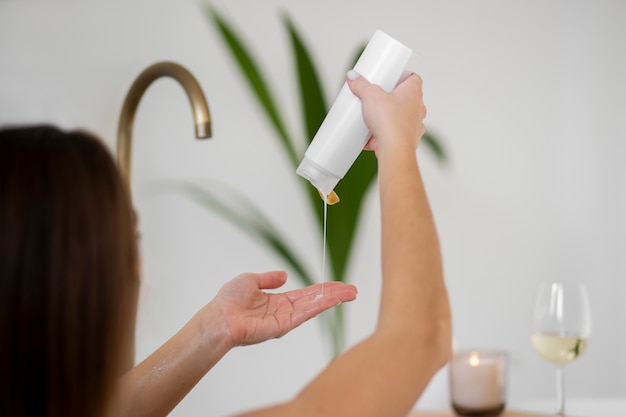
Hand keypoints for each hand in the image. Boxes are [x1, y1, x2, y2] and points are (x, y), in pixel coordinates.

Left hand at [212, 271, 356, 346]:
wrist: (220, 317)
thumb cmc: (229, 301)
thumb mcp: (251, 280)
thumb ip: (269, 278)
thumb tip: (284, 275)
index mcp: (278, 301)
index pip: (306, 294)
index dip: (322, 289)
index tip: (338, 285)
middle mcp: (285, 311)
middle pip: (316, 300)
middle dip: (335, 295)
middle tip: (353, 290)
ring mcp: (286, 319)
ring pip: (315, 306)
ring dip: (334, 299)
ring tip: (351, 293)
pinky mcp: (284, 325)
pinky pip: (307, 313)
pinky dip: (322, 305)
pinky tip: (334, 299)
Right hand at [347, 71, 426, 156]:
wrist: (394, 148)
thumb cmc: (390, 120)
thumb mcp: (370, 95)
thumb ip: (361, 85)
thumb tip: (354, 77)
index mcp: (413, 92)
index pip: (413, 78)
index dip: (402, 77)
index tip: (390, 78)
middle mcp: (418, 109)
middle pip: (405, 99)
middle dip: (390, 99)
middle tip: (376, 98)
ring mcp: (414, 126)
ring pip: (400, 118)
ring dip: (388, 119)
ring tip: (372, 118)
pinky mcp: (407, 141)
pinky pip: (394, 136)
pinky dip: (384, 136)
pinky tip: (370, 137)